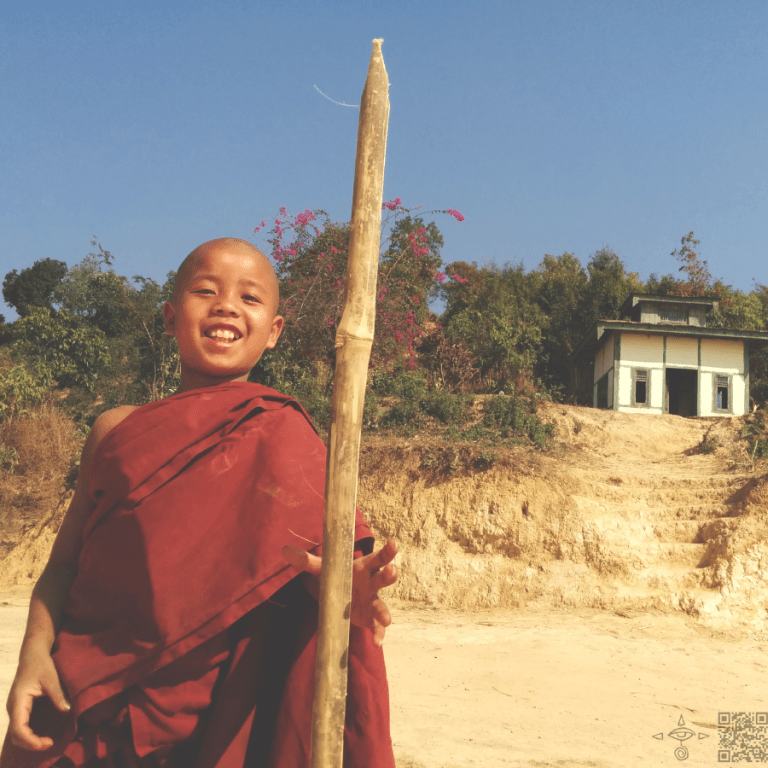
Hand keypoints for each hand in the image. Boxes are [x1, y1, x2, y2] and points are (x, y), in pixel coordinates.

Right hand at [6, 647, 70, 750]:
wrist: (33, 653)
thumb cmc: (41, 664)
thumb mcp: (51, 679)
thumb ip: (58, 695)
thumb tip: (67, 710)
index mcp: (18, 701)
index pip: (19, 728)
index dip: (31, 740)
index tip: (47, 742)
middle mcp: (13, 708)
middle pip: (16, 735)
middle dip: (31, 743)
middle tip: (50, 743)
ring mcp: (15, 708)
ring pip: (17, 732)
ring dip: (30, 740)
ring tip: (47, 741)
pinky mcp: (20, 708)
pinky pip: (21, 726)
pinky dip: (29, 734)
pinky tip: (42, 734)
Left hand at [283, 539, 397, 646]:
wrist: (339, 594)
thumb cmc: (337, 576)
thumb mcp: (322, 569)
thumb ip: (307, 561)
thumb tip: (284, 550)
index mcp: (362, 567)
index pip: (376, 557)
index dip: (386, 551)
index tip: (394, 544)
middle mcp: (371, 582)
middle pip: (382, 577)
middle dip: (389, 574)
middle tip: (392, 570)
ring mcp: (372, 601)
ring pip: (381, 604)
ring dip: (384, 611)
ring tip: (385, 619)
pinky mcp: (370, 618)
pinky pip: (376, 626)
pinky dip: (378, 633)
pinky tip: (377, 642)